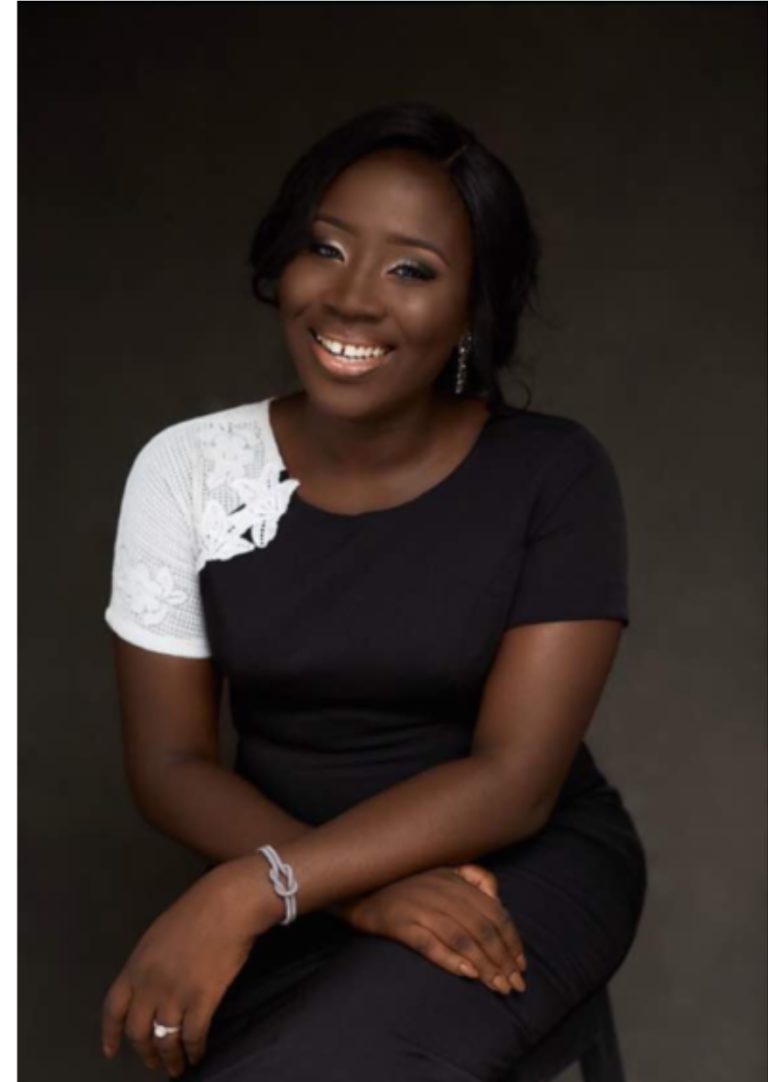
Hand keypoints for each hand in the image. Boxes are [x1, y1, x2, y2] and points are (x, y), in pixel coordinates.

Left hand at [101, 860, 279, 1077]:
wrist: (228, 904)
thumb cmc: (196, 910)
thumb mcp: (158, 934)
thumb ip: (148, 964)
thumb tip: (148, 988)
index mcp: (136, 965)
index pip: (113, 1008)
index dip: (110, 1033)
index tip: (111, 1051)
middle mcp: (150, 985)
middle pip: (137, 1031)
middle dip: (144, 1052)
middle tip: (152, 1063)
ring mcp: (176, 994)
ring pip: (165, 1040)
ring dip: (170, 1059)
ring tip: (176, 1067)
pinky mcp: (203, 1000)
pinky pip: (193, 1036)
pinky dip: (194, 1051)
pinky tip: (198, 1055)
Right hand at [332, 864, 526, 995]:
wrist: (358, 886)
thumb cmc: (404, 883)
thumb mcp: (440, 872)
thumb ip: (471, 878)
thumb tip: (498, 898)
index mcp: (453, 878)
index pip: (493, 910)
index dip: (511, 938)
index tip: (521, 964)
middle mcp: (440, 890)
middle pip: (482, 926)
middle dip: (503, 958)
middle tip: (515, 985)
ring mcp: (419, 907)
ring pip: (462, 936)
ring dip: (485, 964)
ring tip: (498, 987)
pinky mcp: (399, 924)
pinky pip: (430, 943)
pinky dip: (452, 959)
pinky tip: (468, 974)